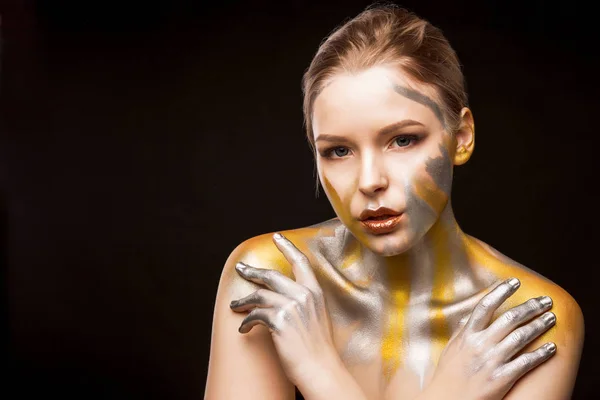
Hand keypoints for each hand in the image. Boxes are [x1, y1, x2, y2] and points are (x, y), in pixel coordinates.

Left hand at [229, 233, 337, 385]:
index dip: (287, 247)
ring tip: (235, 305)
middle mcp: (304, 295)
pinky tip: (244, 328)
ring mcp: (291, 306)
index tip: (277, 237)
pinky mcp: (279, 320)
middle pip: (272, 275)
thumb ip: (304, 302)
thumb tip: (282, 297)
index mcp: (315, 292)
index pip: (300, 262)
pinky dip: (246, 321)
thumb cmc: (318, 348)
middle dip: (253, 271)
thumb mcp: (317, 317)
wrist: (320, 368)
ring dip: (244, 300)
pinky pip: (255, 315)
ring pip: (259, 295)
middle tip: (241, 269)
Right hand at [421, 278, 556, 399]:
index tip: (514, 282)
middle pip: (509, 319)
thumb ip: (462, 332)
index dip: (501, 291)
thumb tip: (469, 316)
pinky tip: (551, 348)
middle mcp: (479, 345)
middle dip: (530, 307)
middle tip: (544, 300)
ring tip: (551, 317)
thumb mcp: (451, 349)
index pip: (485, 306)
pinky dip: (540, 354)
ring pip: (520, 337)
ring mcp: (491, 361)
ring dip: (539, 326)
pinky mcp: (501, 378)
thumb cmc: (448, 376)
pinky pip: (525, 363)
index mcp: (466, 335)